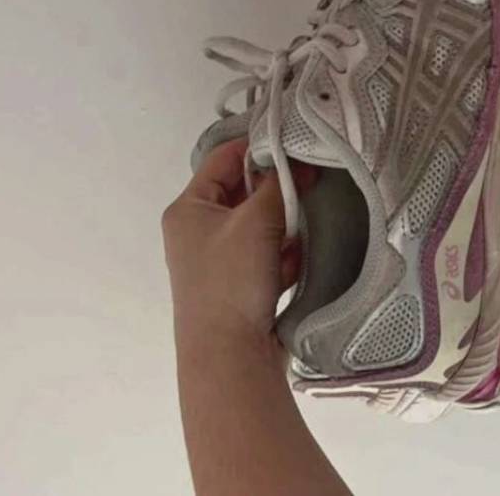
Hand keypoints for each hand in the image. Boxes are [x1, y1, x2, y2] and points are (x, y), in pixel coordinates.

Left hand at [161, 138, 310, 356]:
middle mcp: (197, 231)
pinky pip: (267, 256)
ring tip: (303, 228)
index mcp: (188, 209)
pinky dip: (283, 257)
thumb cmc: (231, 281)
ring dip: (284, 226)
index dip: (257, 147)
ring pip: (259, 225)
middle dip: (277, 191)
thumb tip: (299, 162)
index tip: (295, 140)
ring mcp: (217, 260)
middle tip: (311, 180)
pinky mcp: (238, 286)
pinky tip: (295, 266)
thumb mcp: (256, 223)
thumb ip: (279, 187)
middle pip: (243, 193)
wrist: (228, 357)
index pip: (222, 159)